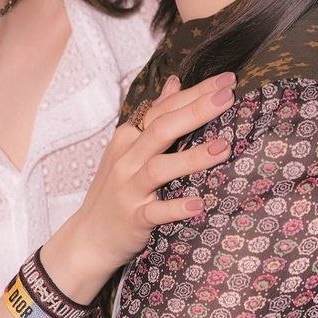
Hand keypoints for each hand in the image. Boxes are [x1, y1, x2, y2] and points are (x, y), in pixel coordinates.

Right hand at [41, 72, 234, 301]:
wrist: (89, 236)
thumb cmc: (116, 189)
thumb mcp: (130, 148)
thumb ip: (155, 116)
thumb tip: (175, 82)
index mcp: (129, 138)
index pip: (164, 109)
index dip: (195, 93)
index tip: (227, 80)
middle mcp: (127, 159)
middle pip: (161, 129)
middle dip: (195, 111)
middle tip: (228, 96)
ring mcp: (129, 189)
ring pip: (159, 168)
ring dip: (191, 157)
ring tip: (223, 147)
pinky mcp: (133, 218)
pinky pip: (156, 212)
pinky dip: (177, 208)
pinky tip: (200, 204)